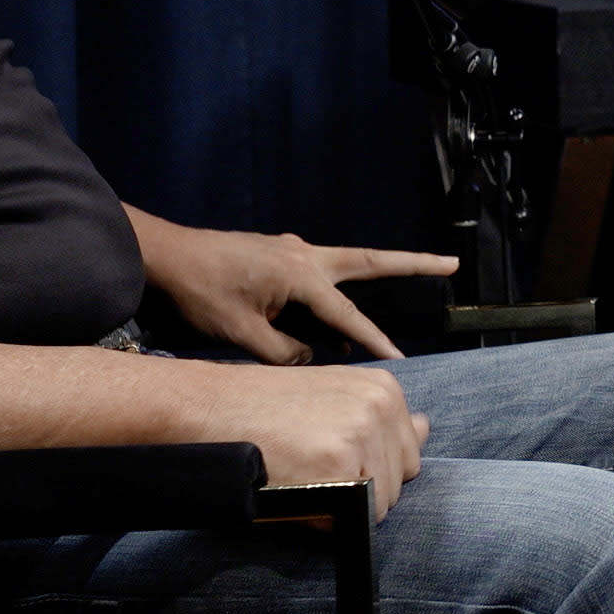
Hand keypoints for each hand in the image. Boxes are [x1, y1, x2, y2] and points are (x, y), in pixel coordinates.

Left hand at [129, 208, 456, 363]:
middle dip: (414, 265)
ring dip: (366, 291)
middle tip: (451, 264)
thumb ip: (283, 352)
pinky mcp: (278, 256)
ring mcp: (291, 252)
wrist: (162, 256)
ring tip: (372, 336)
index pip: (347, 317)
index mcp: (300, 273)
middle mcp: (304, 255)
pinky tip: (323, 330)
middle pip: (372, 261)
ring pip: (345, 269)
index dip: (374, 342)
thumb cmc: (199, 292)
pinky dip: (327, 301)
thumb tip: (308, 358)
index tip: (399, 362)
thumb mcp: (241, 334)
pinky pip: (316, 279)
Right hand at [182, 360, 429, 517]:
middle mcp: (381, 408)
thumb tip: (426, 427)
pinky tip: (296, 485)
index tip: (329, 453)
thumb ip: (384, 418)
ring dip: (343, 504)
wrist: (208, 407)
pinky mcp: (340, 466)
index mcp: (385, 390)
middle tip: (310, 464)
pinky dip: (324, 517)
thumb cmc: (265, 408)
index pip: (408, 456)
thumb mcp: (334, 397)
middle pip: (398, 483)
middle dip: (360, 487)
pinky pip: (352, 519)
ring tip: (301, 472)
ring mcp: (363, 436)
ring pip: (379, 506)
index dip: (369, 467)